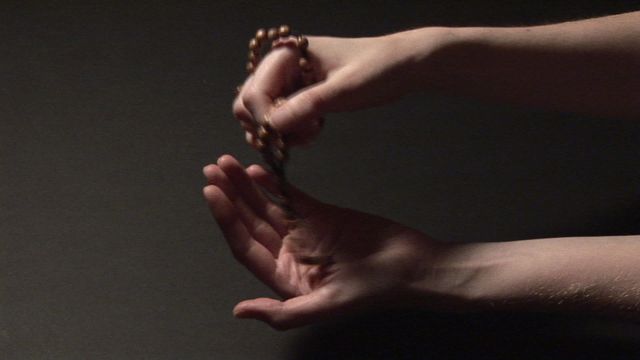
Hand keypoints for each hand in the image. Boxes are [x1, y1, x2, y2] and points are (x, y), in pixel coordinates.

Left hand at [203, 155, 438, 328]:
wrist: (411, 267)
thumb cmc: (373, 290)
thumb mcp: (326, 306)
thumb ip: (283, 313)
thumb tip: (239, 311)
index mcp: (284, 277)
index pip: (245, 246)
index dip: (227, 221)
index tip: (212, 193)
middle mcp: (288, 254)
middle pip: (250, 223)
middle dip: (230, 197)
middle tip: (211, 171)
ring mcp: (303, 232)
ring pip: (265, 206)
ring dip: (245, 186)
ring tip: (225, 164)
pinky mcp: (320, 214)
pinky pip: (290, 197)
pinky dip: (273, 183)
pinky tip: (257, 170)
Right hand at [233, 32, 437, 145]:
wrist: (401, 66)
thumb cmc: (376, 70)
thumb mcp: (344, 89)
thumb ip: (307, 105)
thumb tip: (271, 127)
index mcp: (284, 55)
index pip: (253, 93)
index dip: (266, 120)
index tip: (289, 137)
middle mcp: (278, 66)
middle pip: (247, 104)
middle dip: (270, 126)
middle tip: (301, 134)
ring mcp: (286, 81)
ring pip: (260, 115)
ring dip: (280, 132)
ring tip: (311, 132)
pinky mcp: (296, 95)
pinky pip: (278, 119)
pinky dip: (289, 132)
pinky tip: (313, 131)